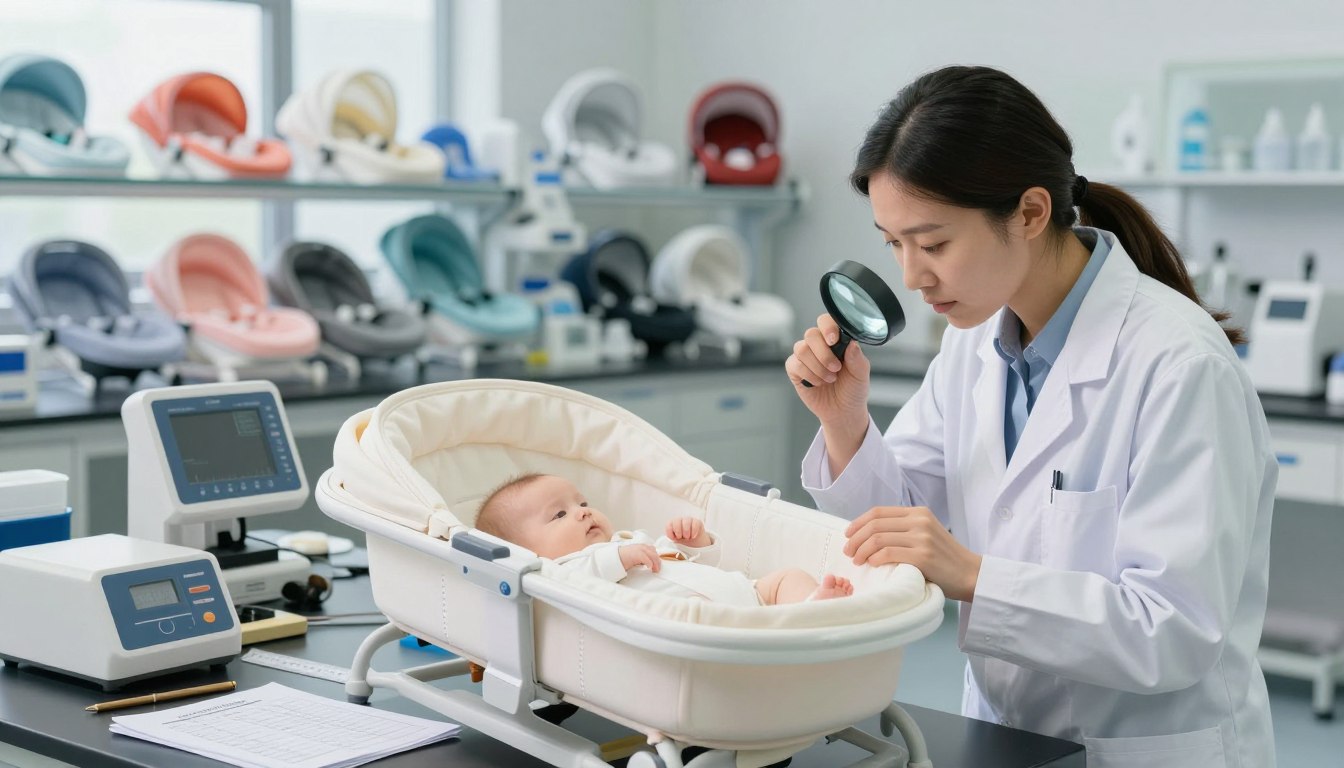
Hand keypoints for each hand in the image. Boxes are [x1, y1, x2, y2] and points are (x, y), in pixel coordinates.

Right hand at [618, 543, 660, 572]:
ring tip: (654, 570)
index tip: (657, 566)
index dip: (656, 559)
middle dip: (657, 562)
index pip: (653, 551)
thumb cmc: (624, 558)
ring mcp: (640, 549)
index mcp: (642, 547)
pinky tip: (649, 568)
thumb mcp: (635, 557)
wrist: (615, 557)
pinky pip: (647, 559)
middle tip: (657, 570)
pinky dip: (650, 564)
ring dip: (655, 564)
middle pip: (655, 554)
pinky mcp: (637, 554)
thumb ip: (642, 558)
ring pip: (653, 556)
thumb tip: (650, 564)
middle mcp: (642, 547)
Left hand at [665, 517, 710, 547]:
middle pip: (677, 521)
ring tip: (688, 537)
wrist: (695, 543)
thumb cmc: (683, 542)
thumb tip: (663, 550)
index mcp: (672, 524)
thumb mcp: (674, 542)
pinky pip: (695, 524)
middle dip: (679, 531)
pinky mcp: (697, 521)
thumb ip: (669, 543)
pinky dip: (694, 532)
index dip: (671, 533)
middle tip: (681, 537)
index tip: (674, 538)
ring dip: (686, 531)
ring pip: (686, 521)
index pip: (668, 525)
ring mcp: (688, 520)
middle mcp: (679, 520)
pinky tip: (693, 536)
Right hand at [785, 313, 870, 443]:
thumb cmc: (853, 390)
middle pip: (811, 334)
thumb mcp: (861, 374)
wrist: (843, 412)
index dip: (827, 327)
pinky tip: (817, 382)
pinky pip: (794, 363)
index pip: (826, 321)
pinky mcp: (795, 370)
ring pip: (801, 348)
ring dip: (817, 366)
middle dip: (823, 353)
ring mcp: (806, 357)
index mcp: (836, 340)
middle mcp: (819, 345)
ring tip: (829, 378)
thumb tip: (852, 343)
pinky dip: (808, 374)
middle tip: (836, 368)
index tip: (833, 340)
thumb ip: (857, 357)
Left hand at [844, 506, 982, 601]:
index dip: (858, 522)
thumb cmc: (944, 558)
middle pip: (875, 524)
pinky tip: (871, 565)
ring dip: (861, 550)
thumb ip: (903, 528)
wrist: (970, 574)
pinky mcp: (923, 556)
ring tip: (857, 560)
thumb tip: (868, 533)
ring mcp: (922, 538)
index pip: (878, 511)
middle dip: (855, 538)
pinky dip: (875, 559)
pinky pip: (888, 553)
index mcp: (918, 512)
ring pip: (878, 539)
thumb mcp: (926, 533)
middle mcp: (920, 521)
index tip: (848, 534)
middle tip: (848, 551)